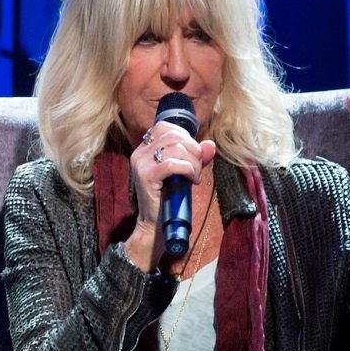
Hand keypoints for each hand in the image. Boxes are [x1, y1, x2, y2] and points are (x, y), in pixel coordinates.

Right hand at [125, 120, 215, 267]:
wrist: (155, 224)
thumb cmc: (169, 198)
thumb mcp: (184, 172)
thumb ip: (196, 156)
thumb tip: (210, 145)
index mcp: (144, 148)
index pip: (165, 126)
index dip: (185, 137)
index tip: (192, 156)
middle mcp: (139, 153)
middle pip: (174, 136)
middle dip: (194, 150)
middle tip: (197, 169)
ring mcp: (140, 163)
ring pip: (176, 148)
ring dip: (193, 163)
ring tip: (194, 177)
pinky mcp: (145, 176)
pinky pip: (173, 163)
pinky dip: (188, 170)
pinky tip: (190, 180)